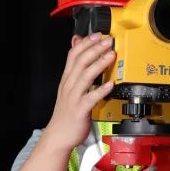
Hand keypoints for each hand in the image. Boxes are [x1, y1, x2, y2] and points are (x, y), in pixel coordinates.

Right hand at [43, 33, 116, 150]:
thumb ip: (75, 70)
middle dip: (95, 49)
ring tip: (111, 56)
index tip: (98, 35)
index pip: (74, 54)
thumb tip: (77, 50)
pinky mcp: (80, 110)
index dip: (86, 43)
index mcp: (67, 79)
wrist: (59, 135)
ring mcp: (74, 97)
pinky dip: (100, 90)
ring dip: (99, 64)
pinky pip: (91, 98)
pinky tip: (110, 85)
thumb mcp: (68, 88)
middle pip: (80, 61)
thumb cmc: (67, 113)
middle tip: (108, 41)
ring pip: (86, 76)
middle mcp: (69, 85)